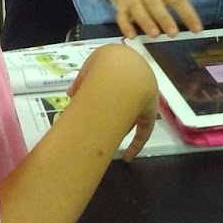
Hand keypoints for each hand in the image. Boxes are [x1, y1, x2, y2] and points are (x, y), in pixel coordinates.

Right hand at [68, 43, 160, 160]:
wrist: (121, 66)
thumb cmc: (104, 64)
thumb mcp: (88, 69)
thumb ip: (81, 81)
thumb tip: (72, 94)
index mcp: (124, 72)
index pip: (119, 90)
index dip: (109, 102)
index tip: (101, 113)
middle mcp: (138, 86)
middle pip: (127, 105)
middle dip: (114, 116)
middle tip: (101, 127)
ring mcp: (145, 100)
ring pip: (133, 118)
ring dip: (120, 129)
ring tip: (107, 140)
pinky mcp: (150, 113)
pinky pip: (144, 131)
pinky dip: (136, 144)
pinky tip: (127, 157)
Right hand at [112, 0, 215, 38]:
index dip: (188, 14)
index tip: (197, 29)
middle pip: (156, 4)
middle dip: (164, 19)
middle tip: (173, 33)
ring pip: (139, 11)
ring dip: (146, 22)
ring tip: (154, 35)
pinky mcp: (122, 6)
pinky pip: (121, 16)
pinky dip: (125, 26)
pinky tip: (131, 36)